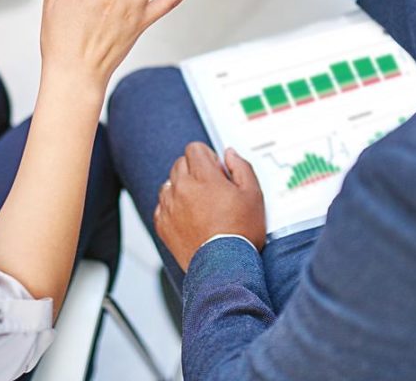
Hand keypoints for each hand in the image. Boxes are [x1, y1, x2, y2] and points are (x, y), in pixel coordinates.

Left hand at [154, 144, 265, 271]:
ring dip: (182, 188)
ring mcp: (169, 206)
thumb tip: (229, 154)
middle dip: (195, 170)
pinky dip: (172, 208)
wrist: (224, 266)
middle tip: (211, 188)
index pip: (194, 149)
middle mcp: (181, 188)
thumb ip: (241, 167)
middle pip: (180, 163)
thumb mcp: (253, 194)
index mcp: (203, 177)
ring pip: (169, 183)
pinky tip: (188, 218)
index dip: (207, 156)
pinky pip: (162, 206)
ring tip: (199, 205)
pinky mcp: (162, 224)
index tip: (216, 170)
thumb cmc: (240, 232)